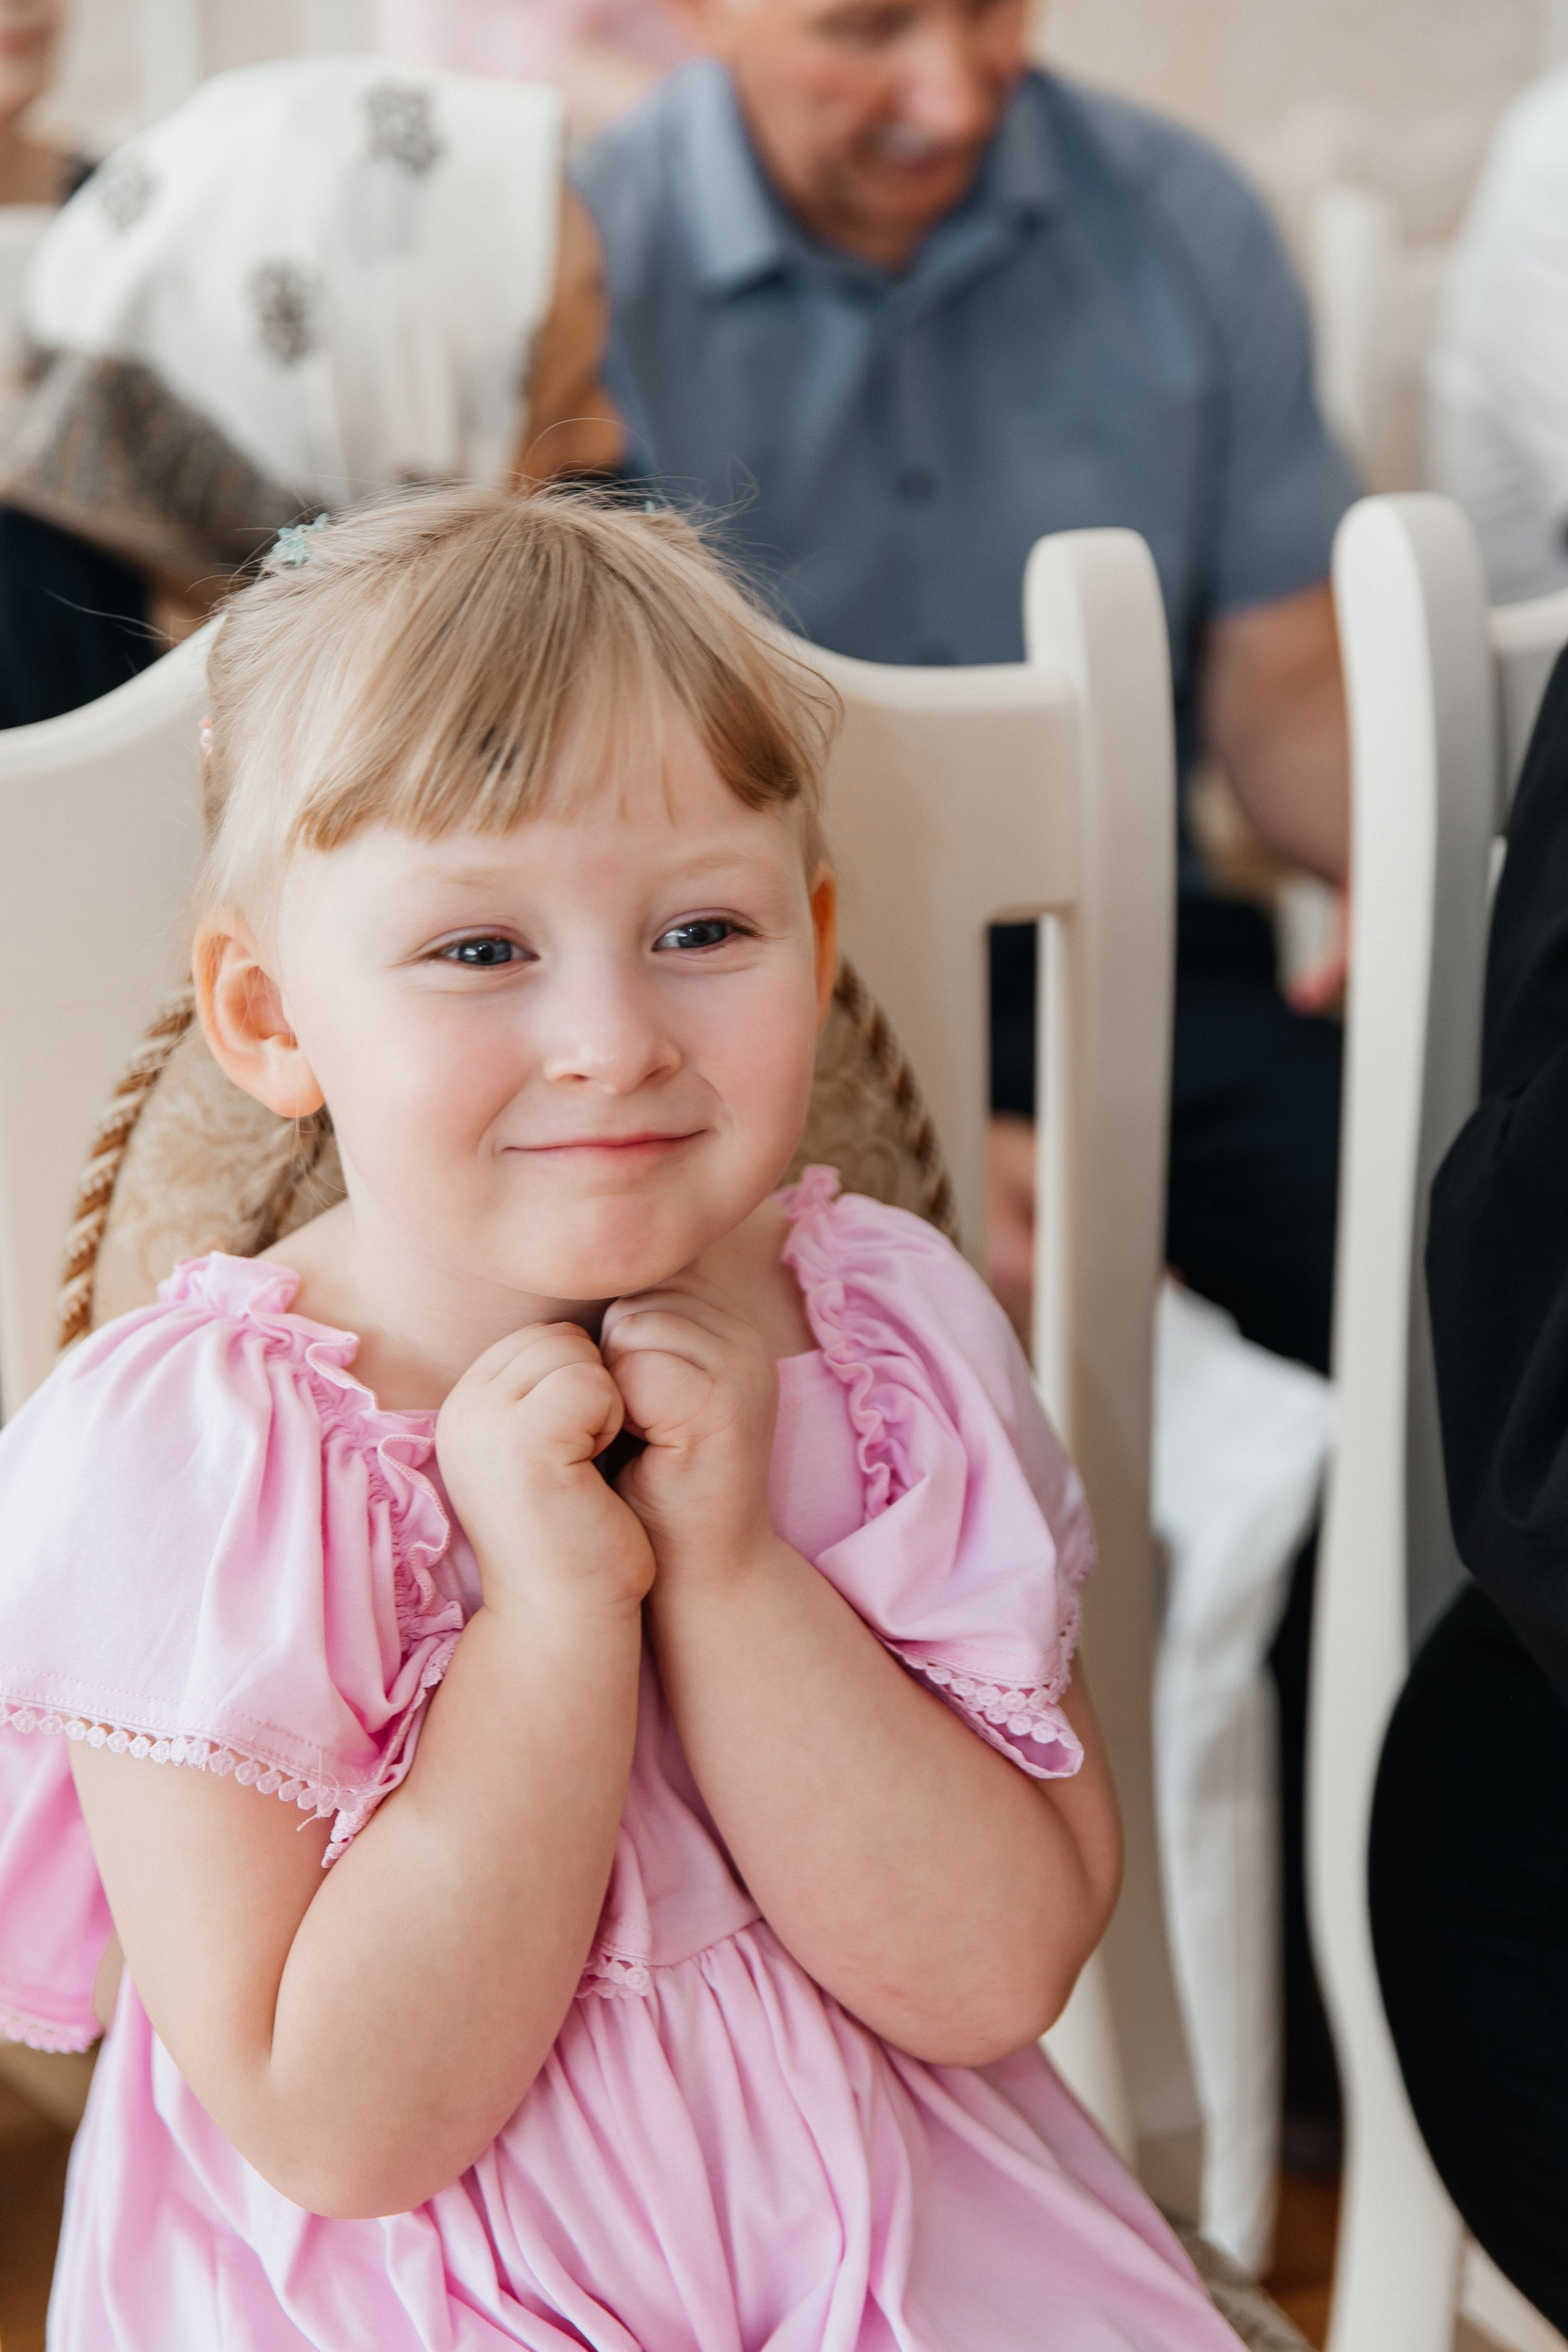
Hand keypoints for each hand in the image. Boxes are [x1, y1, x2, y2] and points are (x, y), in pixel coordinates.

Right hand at [436, 1324, 653, 1623]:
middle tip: (580, 1459)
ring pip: (576, 1353)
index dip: (578, 1382)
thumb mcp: (543, 1447)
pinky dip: (610, 1422)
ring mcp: (486, 1423)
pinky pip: (593, 1383)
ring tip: (582, 1466)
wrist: (563, 1616)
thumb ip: (544, 1387)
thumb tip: (588, 1328)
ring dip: (603, 1405)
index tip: (571, 1448)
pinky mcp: (524, 1443)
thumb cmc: (571, 1532)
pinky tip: (590, 1473)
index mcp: (464, 1405)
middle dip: (590, 1386)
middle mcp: (462, 1407)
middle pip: (557, 1335)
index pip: (540, 1336)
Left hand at [599, 1276, 777, 1583]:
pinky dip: (619, 1409)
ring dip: (612, 1381)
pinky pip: (637, 1365)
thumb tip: (570, 1274)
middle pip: (638, 1296)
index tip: (627, 1407)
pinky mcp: (725, 1400)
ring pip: (635, 1324)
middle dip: (611, 1355)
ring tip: (638, 1436)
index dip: (613, 1342)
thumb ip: (629, 1338)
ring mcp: (742, 1364)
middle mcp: (745, 1336)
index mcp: (728, 1328)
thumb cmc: (651, 1487)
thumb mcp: (640, 1396)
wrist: (699, 1572)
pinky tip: (642, 1449)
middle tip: (631, 1426)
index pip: (644, 1282)